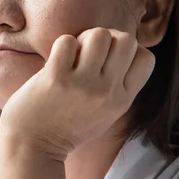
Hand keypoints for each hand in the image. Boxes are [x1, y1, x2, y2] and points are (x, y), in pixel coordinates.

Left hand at [0, 28, 154, 159]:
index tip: (109, 56)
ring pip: (98, 34)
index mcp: (123, 100)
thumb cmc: (67, 124)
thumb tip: (121, 43)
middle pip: (126, 40)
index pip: (146, 58)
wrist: (32, 144)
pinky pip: (67, 41)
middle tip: (89, 51)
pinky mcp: (56, 77)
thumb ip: (117, 85)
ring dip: (83, 38)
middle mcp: (107, 92)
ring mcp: (83, 84)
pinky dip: (61, 44)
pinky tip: (55, 60)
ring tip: (72, 54)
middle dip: (108, 37)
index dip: (128, 49)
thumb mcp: (106, 111)